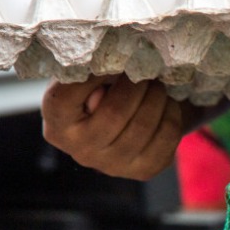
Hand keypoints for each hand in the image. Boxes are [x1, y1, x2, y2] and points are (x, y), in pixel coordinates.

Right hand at [41, 74, 185, 180]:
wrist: (125, 125)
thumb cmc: (99, 91)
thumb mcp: (86, 78)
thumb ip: (91, 73)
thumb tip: (113, 70)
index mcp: (58, 124)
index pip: (69, 93)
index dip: (94, 72)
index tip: (112, 58)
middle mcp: (81, 151)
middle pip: (115, 112)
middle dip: (135, 84)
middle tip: (145, 68)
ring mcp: (112, 166)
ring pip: (144, 125)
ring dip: (157, 96)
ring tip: (157, 84)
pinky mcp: (143, 171)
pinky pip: (167, 137)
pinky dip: (172, 114)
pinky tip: (166, 104)